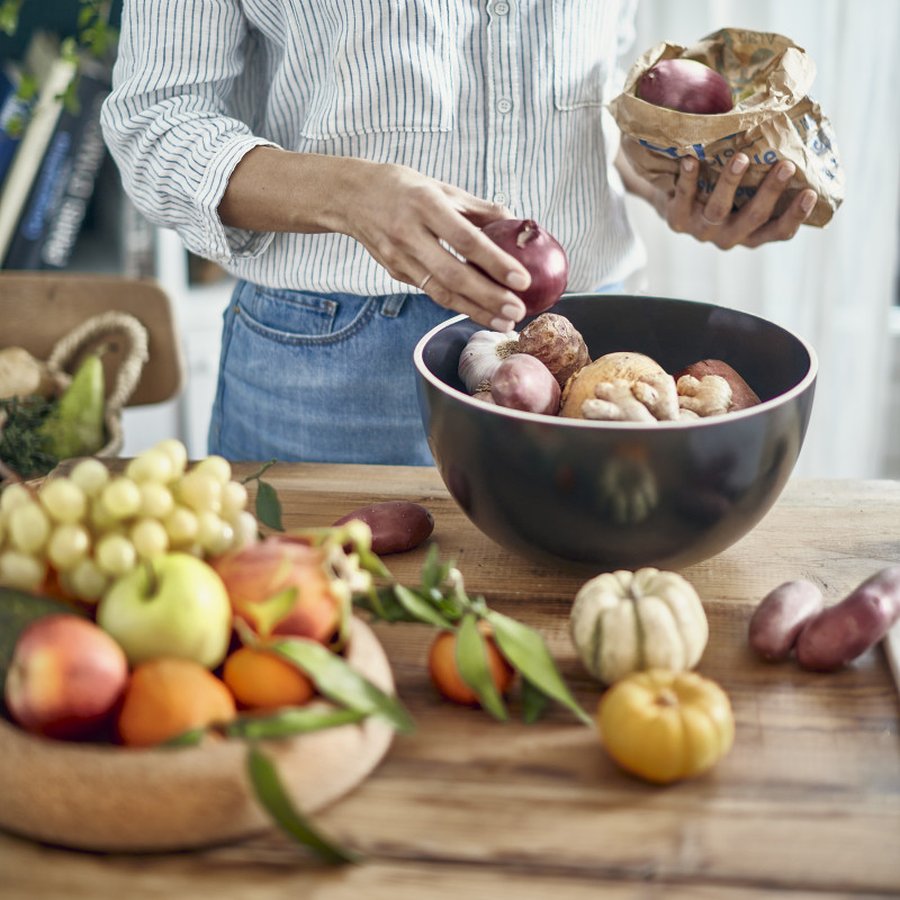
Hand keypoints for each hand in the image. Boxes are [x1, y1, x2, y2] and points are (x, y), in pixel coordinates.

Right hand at [341, 161, 529, 330]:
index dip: (495, 262)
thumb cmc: (402, 188)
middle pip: (453, 275)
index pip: (465, 240)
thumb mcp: (440, 187)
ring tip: (504, 323)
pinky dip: (459, 304)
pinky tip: (482, 312)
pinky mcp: (395, 272)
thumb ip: (478, 207)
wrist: (350, 197)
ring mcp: (399, 257)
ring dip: (476, 311)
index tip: (522, 280)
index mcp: (425, 205)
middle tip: (518, 312)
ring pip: (441, 292)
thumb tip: (515, 222)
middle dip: (489, 298)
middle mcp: (410, 234)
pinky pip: (432, 291)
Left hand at [658, 154, 817, 248]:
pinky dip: (688, 178)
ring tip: (741, 158)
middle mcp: (728, 237)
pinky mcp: (677, 221)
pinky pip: (684, 199)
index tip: (811, 192)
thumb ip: (766, 174)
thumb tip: (797, 126)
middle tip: (786, 165)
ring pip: (718, 210)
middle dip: (770, 192)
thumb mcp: (746, 190)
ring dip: (730, 183)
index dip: (796, 216)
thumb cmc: (720, 188)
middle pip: (753, 218)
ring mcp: (702, 231)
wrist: (673, 199)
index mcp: (751, 233)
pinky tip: (690, 159)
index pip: (779, 232)